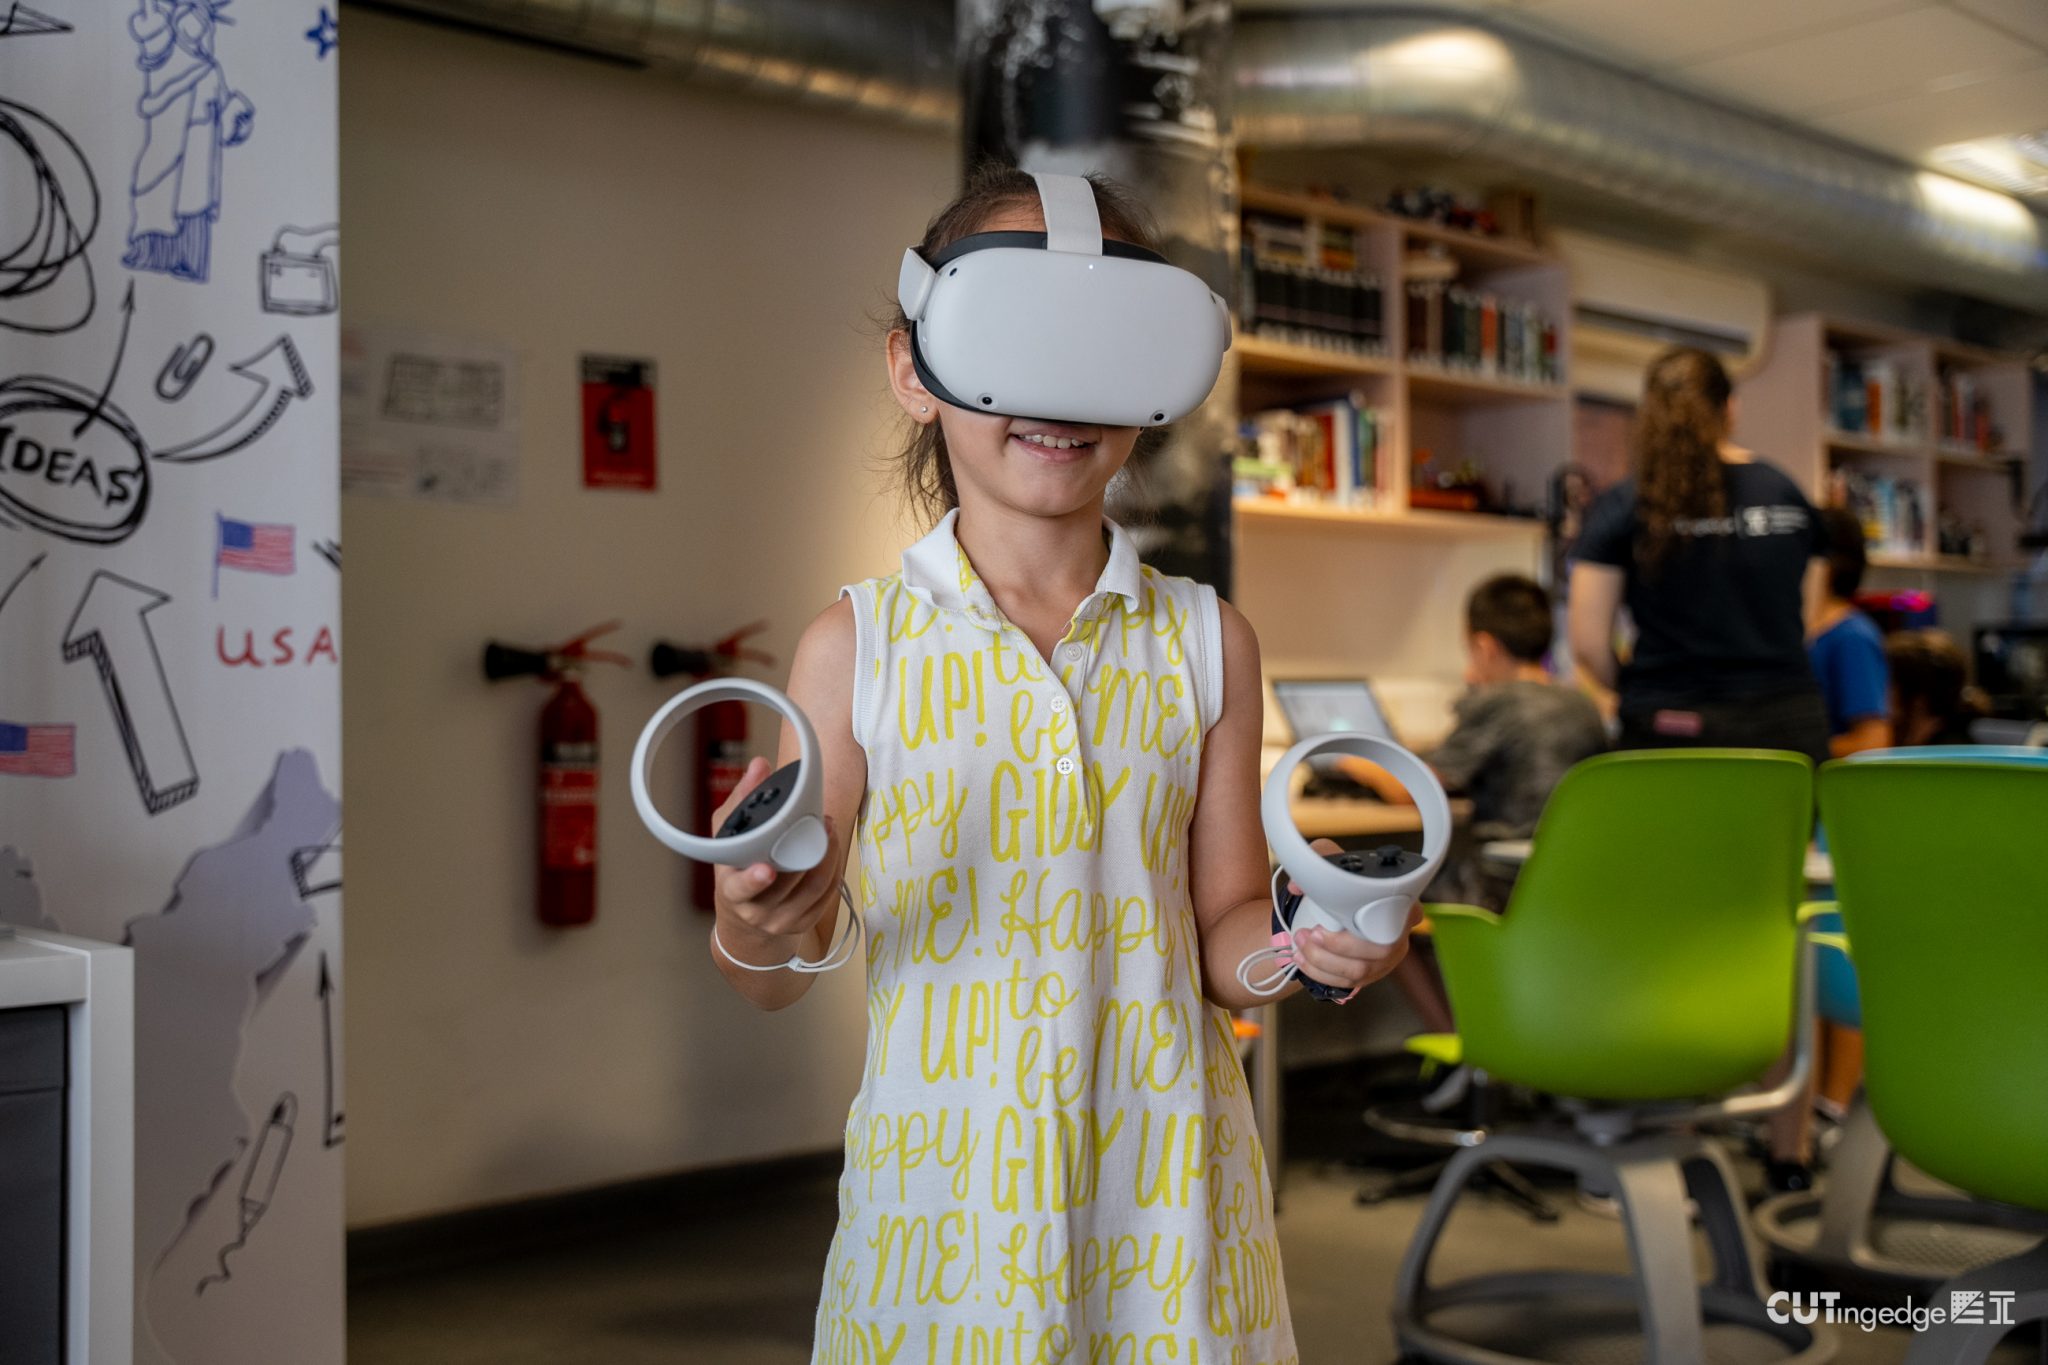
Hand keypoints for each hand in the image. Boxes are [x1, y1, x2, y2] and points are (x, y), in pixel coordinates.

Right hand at [710, 757, 839, 956]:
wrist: (746, 915)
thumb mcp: (728, 833)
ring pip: (813, 889)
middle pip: (788, 884)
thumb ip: (741, 799)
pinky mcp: (803, 923)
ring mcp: (781, 920)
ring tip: (830, 829)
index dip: (754, 880)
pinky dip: (833, 871)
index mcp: (731, 888)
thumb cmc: (736, 865)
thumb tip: (760, 765)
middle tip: (820, 822)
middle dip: (806, 851)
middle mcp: (755, 910)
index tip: (767, 869)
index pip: (741, 888)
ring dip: (828, 856)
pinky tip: (832, 850)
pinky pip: (826, 896)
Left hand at [1286, 837, 1413, 994]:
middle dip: (1340, 946)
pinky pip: (1347, 983)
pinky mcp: (1369, 976)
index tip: (1348, 916)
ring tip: (1300, 942)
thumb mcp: (1334, 863)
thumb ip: (1320, 860)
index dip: (1387, 918)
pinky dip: (1320, 973)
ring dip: (1323, 960)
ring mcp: (1387, 960)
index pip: (1408, 914)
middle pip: (1380, 950)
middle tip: (1311, 932)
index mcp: (1403, 905)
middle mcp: (1400, 935)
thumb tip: (1297, 886)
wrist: (1335, 908)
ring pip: (1359, 971)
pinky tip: (1301, 958)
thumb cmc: (1343, 884)